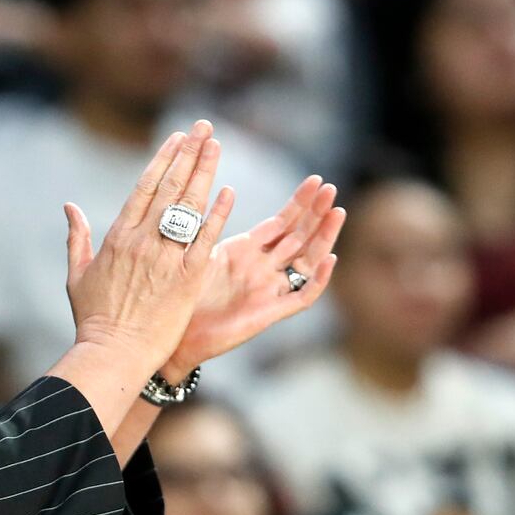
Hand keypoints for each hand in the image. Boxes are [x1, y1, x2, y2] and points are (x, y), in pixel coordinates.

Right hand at [64, 122, 234, 374]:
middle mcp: (143, 241)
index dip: (163, 159)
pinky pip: (205, 240)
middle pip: (170, 187)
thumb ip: (76, 237)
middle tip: (204, 127)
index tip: (178, 138)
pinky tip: (228, 191)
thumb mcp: (77, 274)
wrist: (113, 353)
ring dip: (204, 172)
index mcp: (117, 237)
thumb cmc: (93, 319)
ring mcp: (166, 258)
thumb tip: (69, 206)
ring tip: (216, 145)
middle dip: (188, 154)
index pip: (144, 187)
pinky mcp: (187, 279)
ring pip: (189, 206)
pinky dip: (217, 214)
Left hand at [164, 175, 344, 378]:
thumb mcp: (200, 253)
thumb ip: (211, 225)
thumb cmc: (183, 295)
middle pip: (299, 236)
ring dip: (323, 238)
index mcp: (247, 251)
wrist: (176, 335)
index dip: (299, 202)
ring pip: (306, 261)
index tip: (314, 180)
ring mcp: (270, 290)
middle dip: (316, 213)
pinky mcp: (271, 313)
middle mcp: (263, 268)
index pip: (281, 222)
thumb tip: (219, 191)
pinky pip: (301, 297)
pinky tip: (329, 260)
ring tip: (337, 213)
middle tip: (331, 188)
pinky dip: (318, 280)